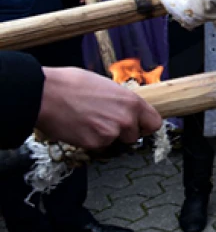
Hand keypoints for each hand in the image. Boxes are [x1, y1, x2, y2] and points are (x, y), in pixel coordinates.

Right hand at [36, 66, 162, 147]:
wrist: (46, 94)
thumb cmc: (73, 84)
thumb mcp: (107, 86)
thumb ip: (121, 101)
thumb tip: (125, 108)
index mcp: (132, 102)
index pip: (154, 124)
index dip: (145, 125)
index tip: (138, 125)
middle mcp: (126, 119)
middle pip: (134, 136)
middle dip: (122, 132)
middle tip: (105, 122)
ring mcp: (110, 134)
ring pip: (115, 143)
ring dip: (105, 137)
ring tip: (89, 122)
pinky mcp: (93, 144)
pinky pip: (98, 147)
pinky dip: (90, 141)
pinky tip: (79, 128)